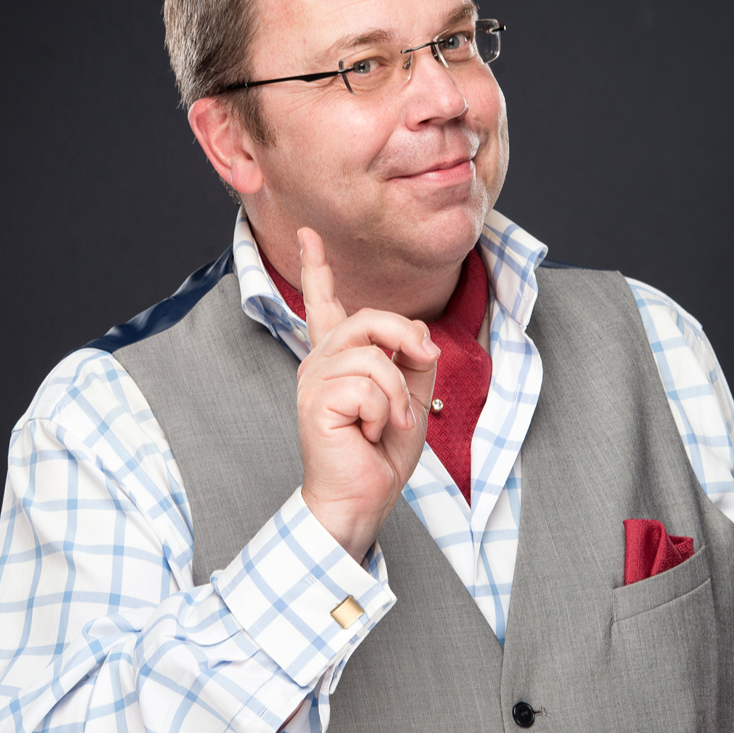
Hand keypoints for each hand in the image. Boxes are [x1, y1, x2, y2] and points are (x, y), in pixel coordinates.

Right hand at [295, 227, 438, 562]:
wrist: (363, 497)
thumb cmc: (380, 454)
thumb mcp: (411, 398)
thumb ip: (413, 359)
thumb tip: (418, 332)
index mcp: (339, 359)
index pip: (324, 305)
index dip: (314, 268)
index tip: (308, 235)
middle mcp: (320, 363)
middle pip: (368, 319)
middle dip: (405, 338)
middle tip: (426, 364)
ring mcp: (314, 380)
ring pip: (373, 356)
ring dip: (398, 394)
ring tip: (389, 423)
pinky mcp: (315, 401)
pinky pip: (369, 385)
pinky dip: (386, 412)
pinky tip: (372, 433)